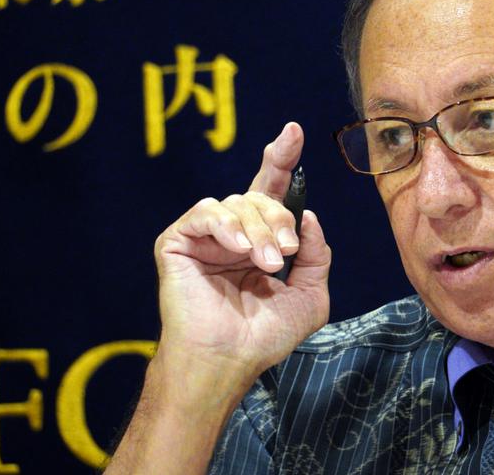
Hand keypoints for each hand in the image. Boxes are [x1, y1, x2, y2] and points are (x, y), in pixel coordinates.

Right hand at [153, 122, 330, 394]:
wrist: (228, 360)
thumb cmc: (264, 336)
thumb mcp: (310, 295)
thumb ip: (316, 254)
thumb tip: (308, 216)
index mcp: (259, 240)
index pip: (271, 190)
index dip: (282, 159)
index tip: (295, 131)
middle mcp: (232, 233)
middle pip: (260, 195)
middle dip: (279, 218)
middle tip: (284, 254)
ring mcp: (204, 236)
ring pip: (237, 202)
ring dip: (258, 230)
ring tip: (265, 264)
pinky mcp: (177, 241)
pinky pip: (205, 211)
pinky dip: (226, 225)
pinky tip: (237, 249)